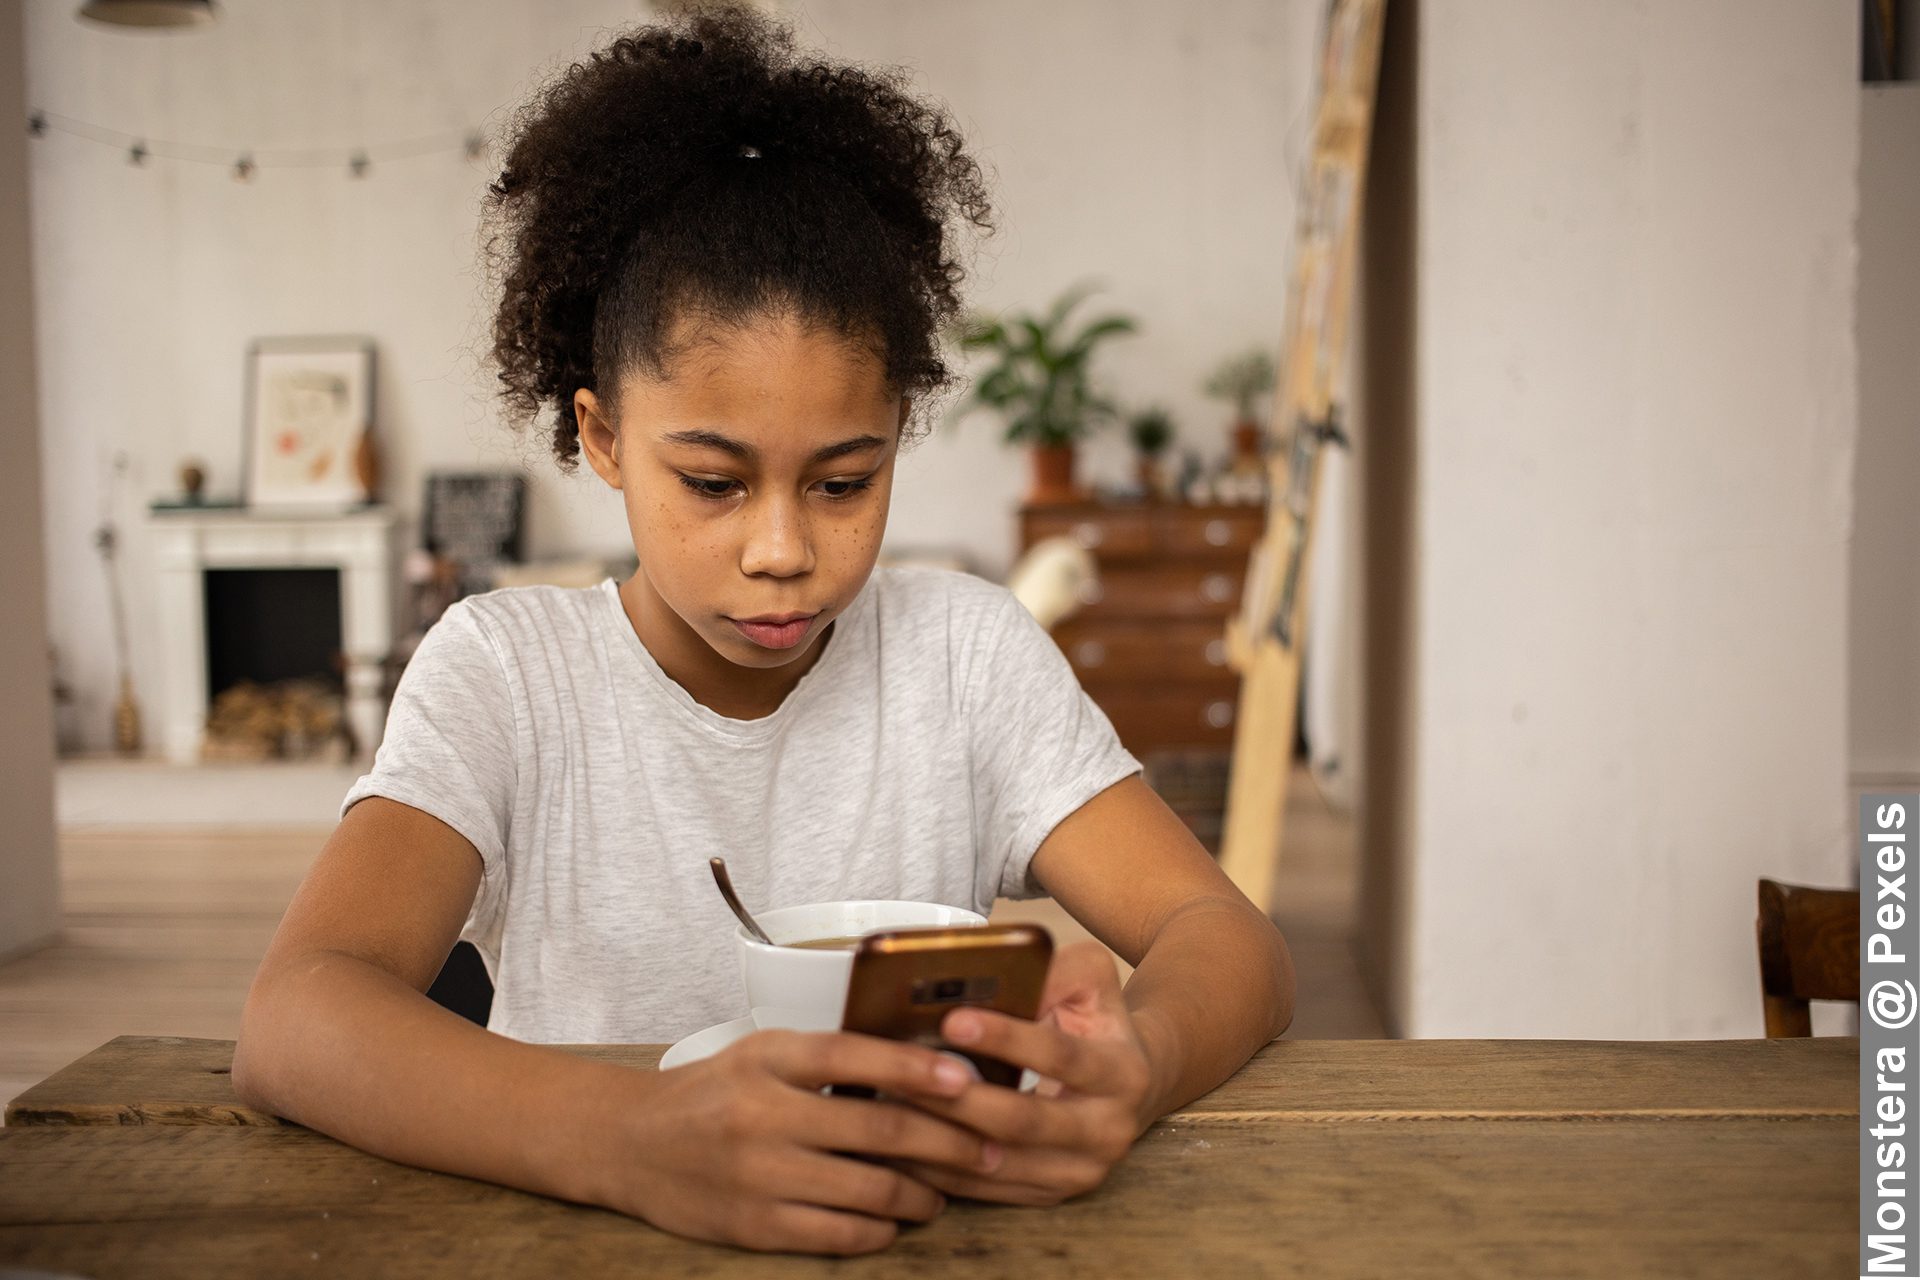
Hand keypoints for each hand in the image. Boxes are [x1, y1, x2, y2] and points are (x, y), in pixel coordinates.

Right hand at [585, 1029, 1001, 1254]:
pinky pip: (839, 1235)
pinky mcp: (755, 1227)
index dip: (917, 1067)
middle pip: (880, 1129)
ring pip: (870, 1190)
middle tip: (989, 1149)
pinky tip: (894, 1222)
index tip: (967, 1079)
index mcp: (769, 1059)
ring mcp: (760, 1175)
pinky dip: (880, 1230)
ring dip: (922, 1195)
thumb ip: (828, 1058)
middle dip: (949, 1143)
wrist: (629, 1145)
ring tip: (943, 1192)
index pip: (855, 1054)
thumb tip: (922, 1067)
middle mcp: (764, 1114)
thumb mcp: (761, 1054)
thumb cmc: (712, 1093)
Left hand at [893, 940, 1155, 1205]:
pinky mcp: (1050, 1194)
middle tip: (904, 1073)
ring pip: (998, 1162)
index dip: (1006, 1038)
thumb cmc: (1097, 1024)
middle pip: (1024, 1121)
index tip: (953, 1019)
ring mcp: (1079, 1171)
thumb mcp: (1091, 982)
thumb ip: (1054, 973)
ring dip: (941, 1137)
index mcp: (1122, 1073)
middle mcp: (1108, 1131)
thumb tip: (994, 976)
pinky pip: (986, 1189)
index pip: (1060, 1055)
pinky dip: (941, 1168)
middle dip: (959, 1099)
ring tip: (891, 1106)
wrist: (1133, 1086)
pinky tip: (902, 1144)